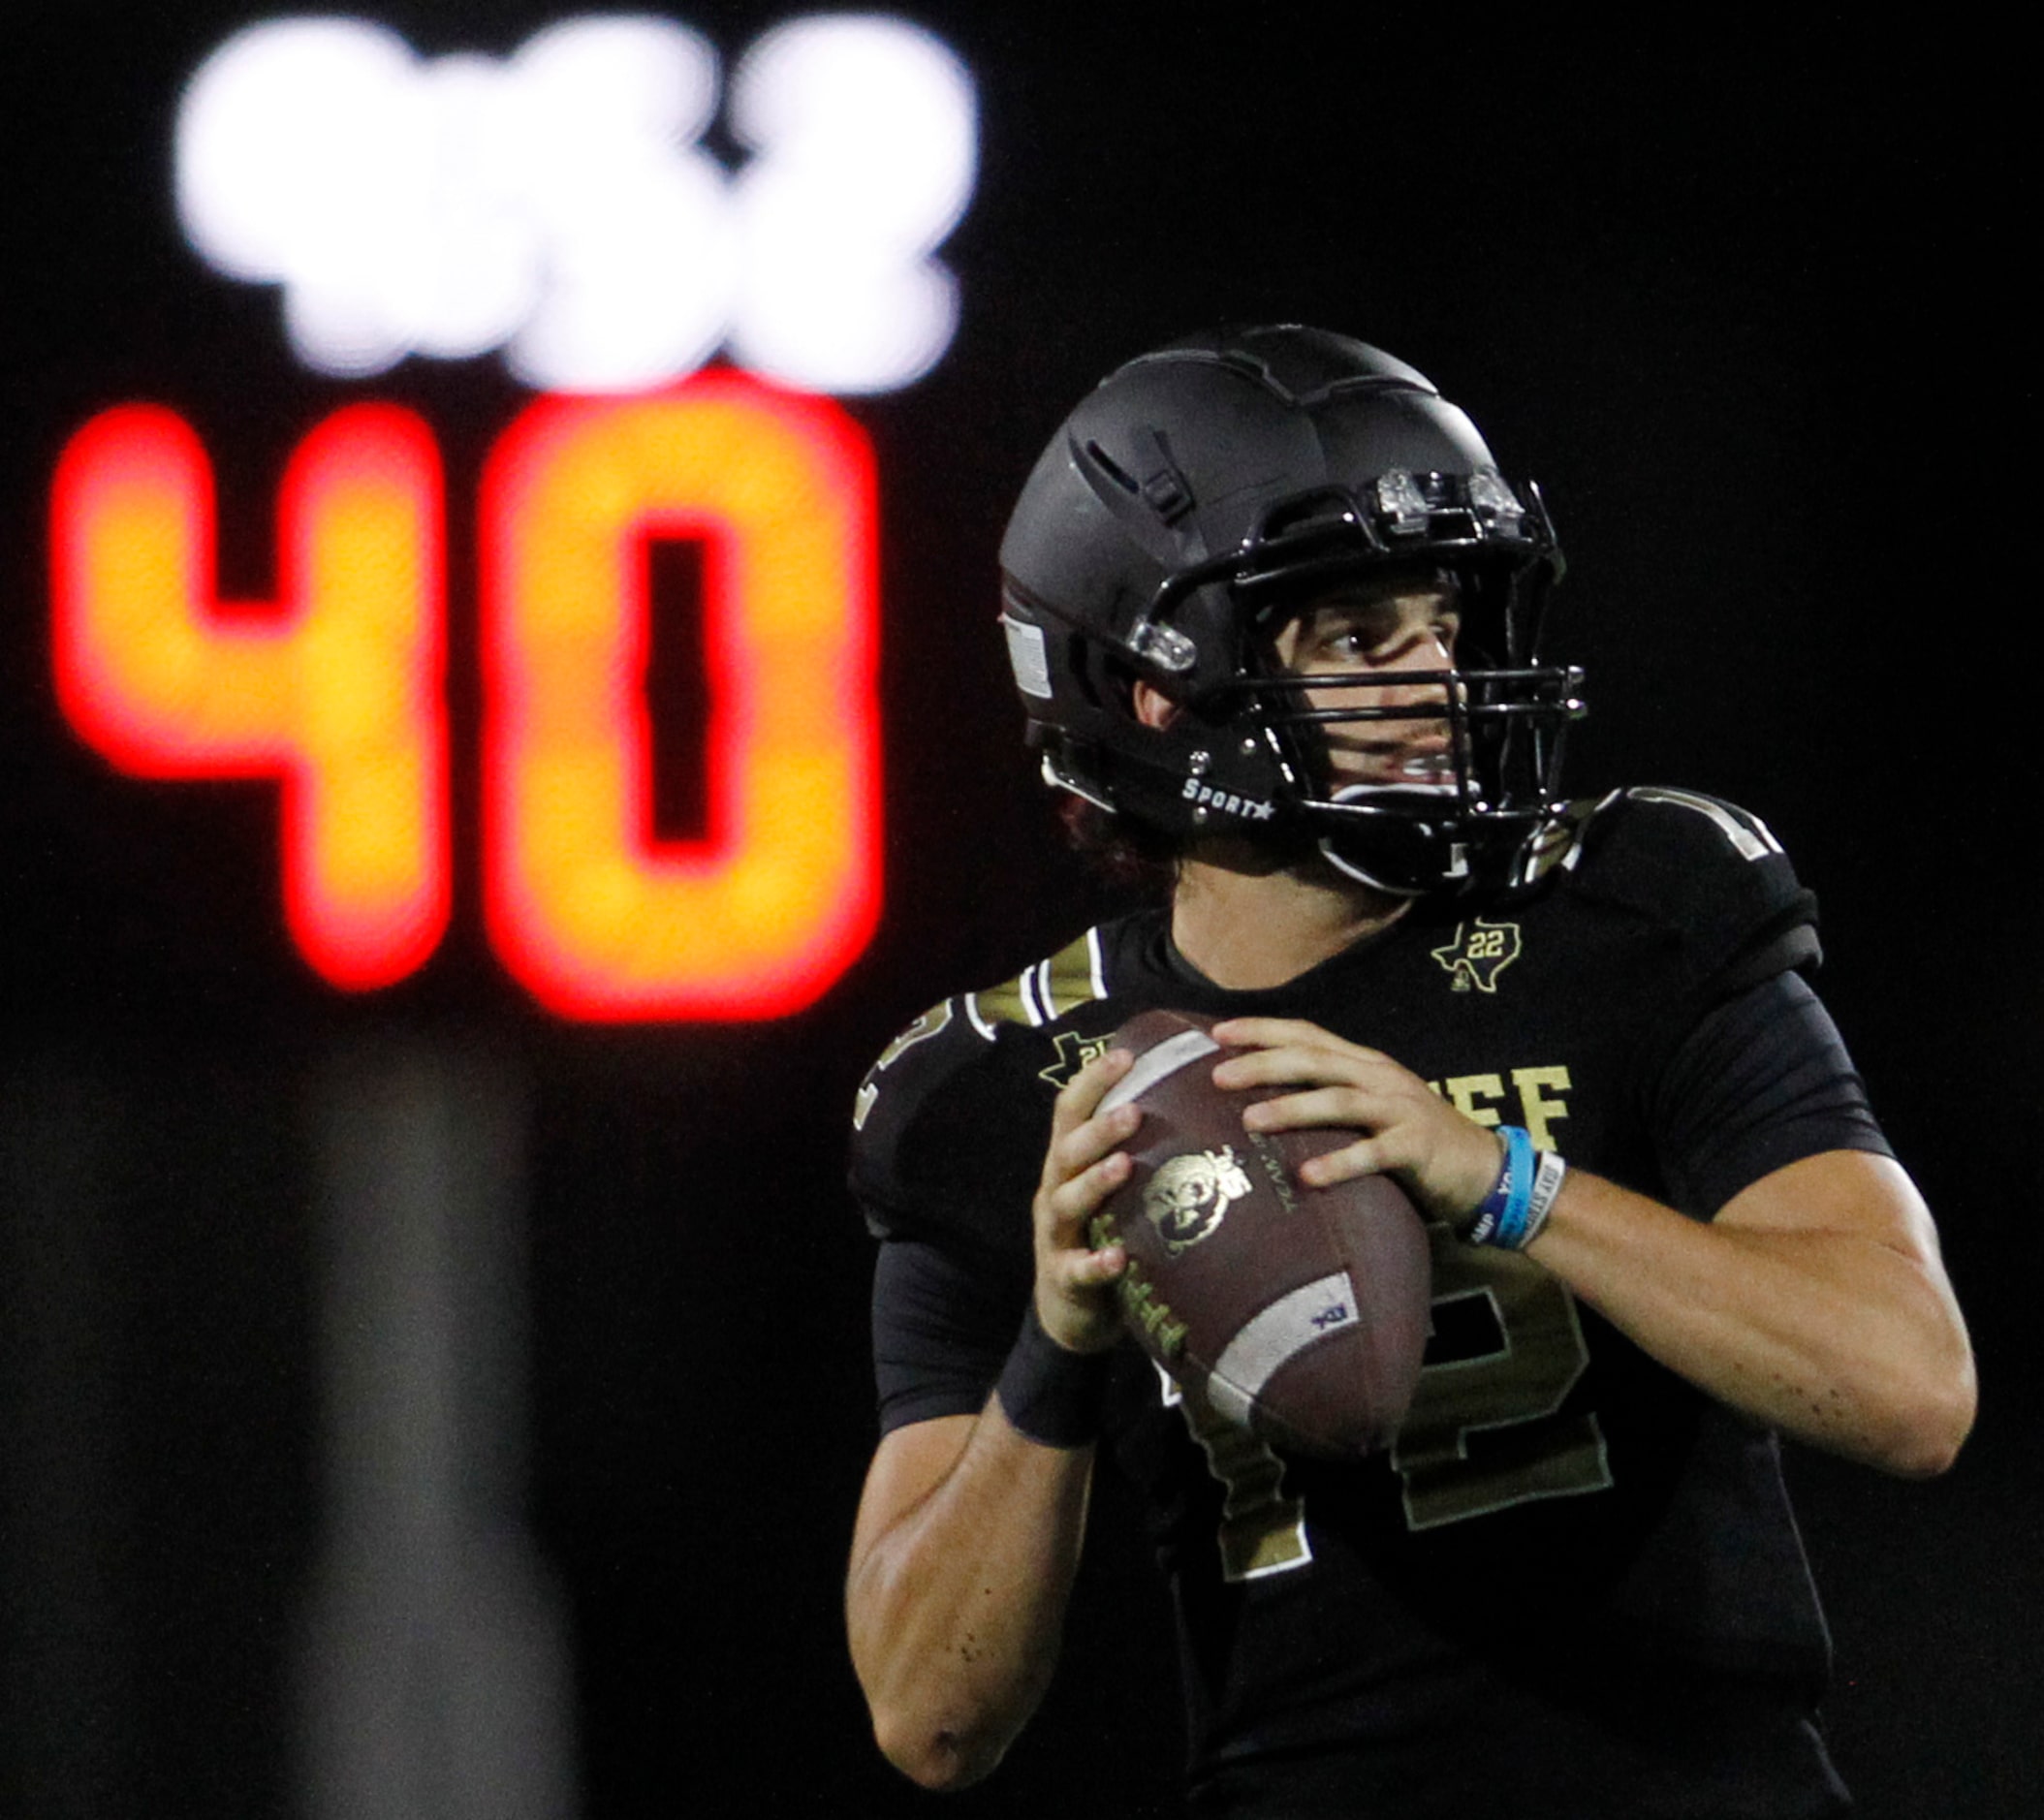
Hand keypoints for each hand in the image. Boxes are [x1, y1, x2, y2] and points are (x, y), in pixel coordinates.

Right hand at [1030, 1046, 1137, 1352]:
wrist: (1071, 1312)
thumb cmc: (1107, 1234)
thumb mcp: (1117, 1190)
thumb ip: (1141, 1152)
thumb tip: (1200, 1104)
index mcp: (1069, 1163)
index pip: (1071, 1111)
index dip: (1092, 1081)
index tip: (1125, 1054)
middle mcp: (1057, 1190)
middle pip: (1067, 1150)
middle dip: (1099, 1129)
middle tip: (1134, 1111)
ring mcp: (1057, 1236)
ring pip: (1067, 1201)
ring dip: (1095, 1182)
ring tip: (1124, 1166)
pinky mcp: (1065, 1279)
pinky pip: (1078, 1269)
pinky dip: (1096, 1262)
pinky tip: (1116, 1257)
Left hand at [1209, 1017, 1500, 1227]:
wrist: (1483, 1169)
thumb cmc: (1410, 1139)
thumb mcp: (1369, 1107)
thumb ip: (1327, 1098)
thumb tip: (1257, 1102)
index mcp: (1364, 1063)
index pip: (1307, 1035)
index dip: (1263, 1030)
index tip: (1218, 1033)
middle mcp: (1379, 1077)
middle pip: (1314, 1061)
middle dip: (1264, 1064)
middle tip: (1218, 1076)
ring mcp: (1400, 1109)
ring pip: (1339, 1101)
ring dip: (1292, 1109)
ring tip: (1249, 1121)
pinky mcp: (1417, 1148)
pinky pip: (1374, 1154)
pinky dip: (1340, 1162)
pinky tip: (1308, 1176)